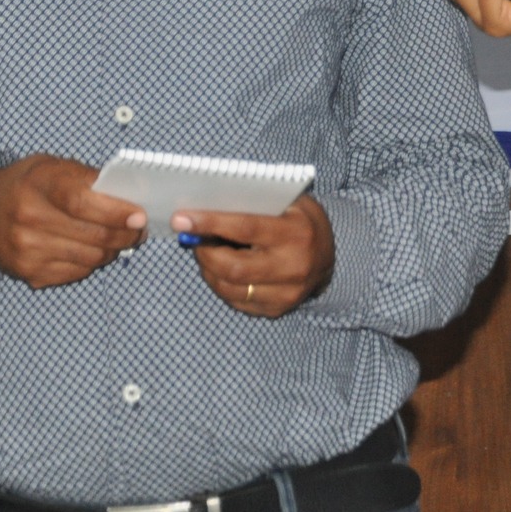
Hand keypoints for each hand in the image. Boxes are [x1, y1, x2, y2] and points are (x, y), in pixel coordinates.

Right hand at [0, 154, 145, 288]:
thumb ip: (89, 179)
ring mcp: (26, 249)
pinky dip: (92, 263)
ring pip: (90, 258)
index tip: (139, 216)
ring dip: (113, 250)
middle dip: (125, 234)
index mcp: (37, 184)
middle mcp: (28, 218)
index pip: (82, 202)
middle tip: (138, 230)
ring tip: (120, 240)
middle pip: (92, 235)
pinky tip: (93, 250)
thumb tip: (131, 196)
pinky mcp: (28, 272)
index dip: (115, 211)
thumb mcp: (54, 166)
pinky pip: (76, 273)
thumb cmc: (28, 182)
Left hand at [174, 195, 334, 317]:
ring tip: (204, 251)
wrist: (329, 256)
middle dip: (203, 252)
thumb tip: (205, 205)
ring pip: (230, 288)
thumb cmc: (300, 221)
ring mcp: (286, 294)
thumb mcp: (287, 202)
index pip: (246, 228)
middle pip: (233, 267)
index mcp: (297, 233)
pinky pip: (236, 301)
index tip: (181, 219)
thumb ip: (253, 203)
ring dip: (208, 268)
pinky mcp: (276, 310)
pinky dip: (220, 283)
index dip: (210, 223)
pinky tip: (219, 268)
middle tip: (190, 237)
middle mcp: (293, 267)